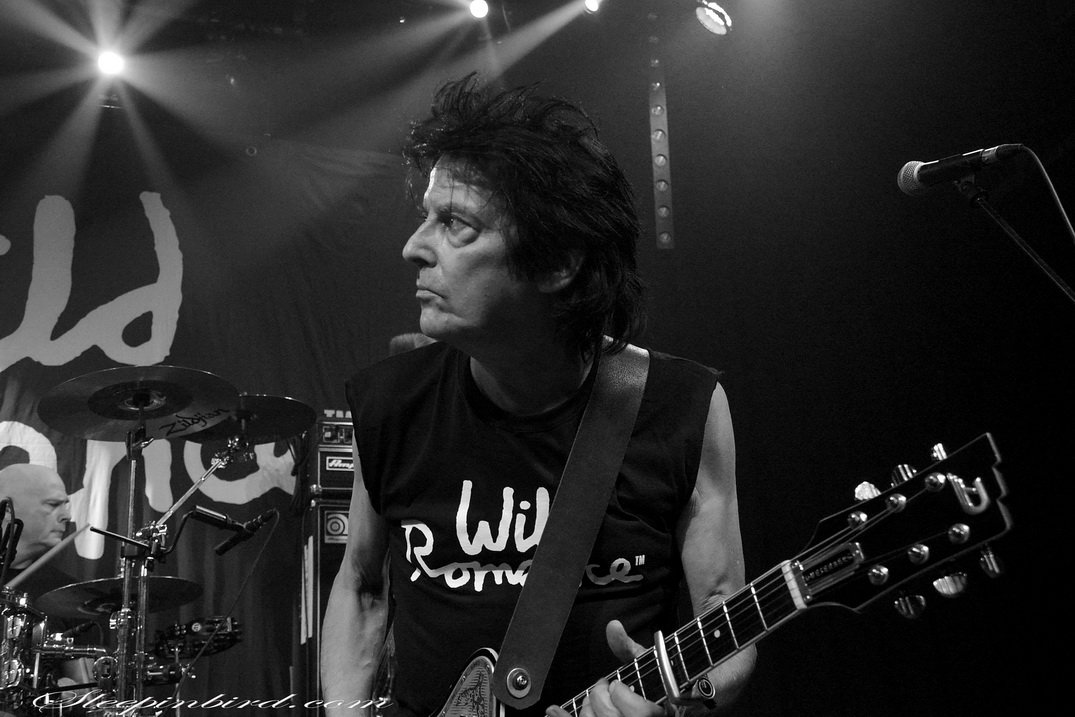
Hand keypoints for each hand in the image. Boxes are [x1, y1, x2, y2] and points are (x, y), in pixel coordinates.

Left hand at [545, 620, 662, 716]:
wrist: (656, 708)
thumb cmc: (651, 690)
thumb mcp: (645, 667)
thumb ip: (627, 648)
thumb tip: (613, 626)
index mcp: (648, 713)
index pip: (630, 704)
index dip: (621, 691)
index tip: (617, 685)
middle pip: (605, 709)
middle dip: (601, 693)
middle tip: (604, 687)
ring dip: (587, 705)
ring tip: (593, 700)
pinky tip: (553, 710)